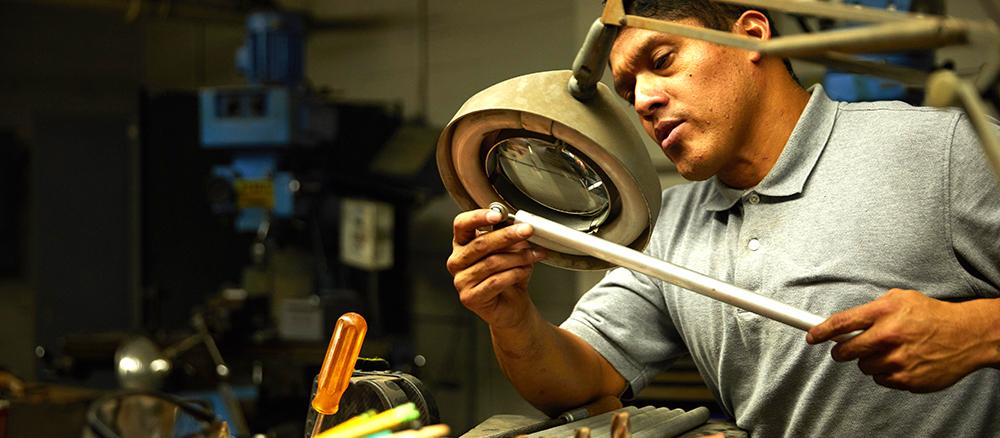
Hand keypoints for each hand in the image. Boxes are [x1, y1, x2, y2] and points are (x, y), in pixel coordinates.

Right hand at [446, 209, 546, 328]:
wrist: (512, 306)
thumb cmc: (508, 275)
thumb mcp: (509, 250)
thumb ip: (507, 236)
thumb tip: (517, 223)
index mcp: (461, 244)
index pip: (461, 224)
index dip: (478, 217)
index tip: (498, 215)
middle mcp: (456, 261)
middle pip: (480, 244)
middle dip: (507, 236)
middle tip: (527, 230)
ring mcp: (460, 281)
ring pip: (491, 263)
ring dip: (517, 257)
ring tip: (533, 255)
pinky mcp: (470, 297)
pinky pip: (495, 281)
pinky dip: (514, 274)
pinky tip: (524, 271)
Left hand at [807, 289, 999, 391]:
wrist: (967, 335)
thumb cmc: (931, 315)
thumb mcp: (901, 298)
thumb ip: (872, 308)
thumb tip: (844, 322)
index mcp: (885, 312)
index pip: (842, 323)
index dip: (821, 331)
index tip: (811, 337)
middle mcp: (889, 336)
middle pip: (846, 351)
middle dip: (841, 351)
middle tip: (845, 348)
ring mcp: (898, 360)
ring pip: (863, 366)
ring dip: (869, 360)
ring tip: (889, 350)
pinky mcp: (907, 379)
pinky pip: (880, 379)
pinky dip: (885, 372)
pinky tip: (901, 361)